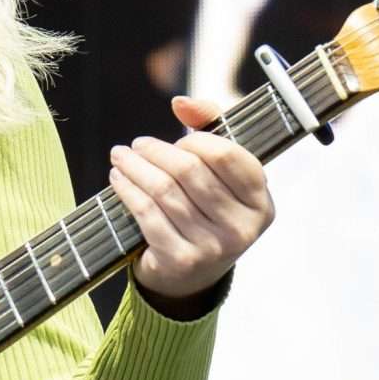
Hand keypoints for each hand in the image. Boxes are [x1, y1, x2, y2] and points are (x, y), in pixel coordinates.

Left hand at [109, 93, 273, 303]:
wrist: (191, 277)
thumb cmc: (207, 211)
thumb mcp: (220, 172)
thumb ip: (210, 126)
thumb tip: (180, 102)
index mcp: (260, 202)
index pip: (228, 156)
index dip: (196, 141)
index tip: (177, 141)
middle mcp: (242, 228)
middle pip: (190, 171)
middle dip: (156, 151)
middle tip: (137, 145)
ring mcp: (212, 248)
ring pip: (164, 191)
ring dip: (136, 168)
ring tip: (120, 157)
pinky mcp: (181, 260)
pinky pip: (147, 214)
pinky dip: (127, 191)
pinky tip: (118, 179)